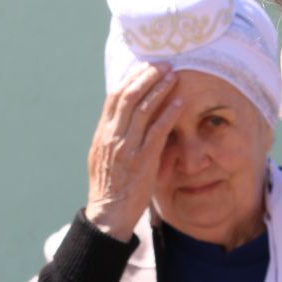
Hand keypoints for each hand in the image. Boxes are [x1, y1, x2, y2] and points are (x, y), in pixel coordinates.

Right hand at [85, 63, 181, 241]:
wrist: (108, 216)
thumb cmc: (109, 189)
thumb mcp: (104, 158)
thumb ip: (113, 138)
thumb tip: (124, 121)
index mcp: (102, 134)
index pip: (115, 97)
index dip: (131, 79)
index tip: (145, 67)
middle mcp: (112, 136)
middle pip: (129, 96)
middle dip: (147, 77)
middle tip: (163, 64)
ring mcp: (127, 147)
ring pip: (143, 109)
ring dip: (160, 89)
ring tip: (174, 76)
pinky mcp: (142, 160)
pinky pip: (157, 131)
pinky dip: (168, 114)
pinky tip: (179, 104)